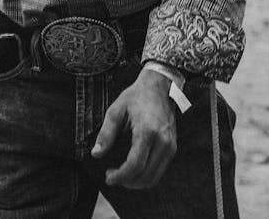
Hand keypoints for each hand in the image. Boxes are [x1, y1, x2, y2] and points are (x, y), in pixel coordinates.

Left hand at [91, 67, 176, 188]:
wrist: (160, 86)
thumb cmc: (136, 96)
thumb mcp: (116, 110)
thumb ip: (106, 133)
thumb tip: (96, 154)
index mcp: (147, 131)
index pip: (135, 165)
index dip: (120, 176)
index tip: (108, 177)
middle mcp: (162, 142)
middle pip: (145, 176)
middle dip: (126, 182)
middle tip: (112, 176)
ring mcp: (170, 146)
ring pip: (154, 177)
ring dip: (136, 182)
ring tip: (121, 175)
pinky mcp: (172, 148)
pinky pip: (160, 170)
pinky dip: (146, 175)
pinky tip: (133, 169)